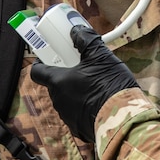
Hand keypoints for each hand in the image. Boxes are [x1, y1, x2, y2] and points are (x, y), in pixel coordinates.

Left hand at [29, 26, 138, 142]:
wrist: (123, 118)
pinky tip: (99, 101)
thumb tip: (76, 31)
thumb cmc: (110, 85)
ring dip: (75, 90)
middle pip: (54, 84)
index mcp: (58, 82)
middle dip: (65, 74)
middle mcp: (58, 100)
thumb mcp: (101, 56)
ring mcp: (67, 116)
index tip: (51, 55)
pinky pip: (77, 113)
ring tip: (94, 84)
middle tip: (81, 66)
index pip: (36, 72)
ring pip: (66, 98)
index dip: (41, 62)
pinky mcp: (78, 128)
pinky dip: (84, 106)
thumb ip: (86, 40)